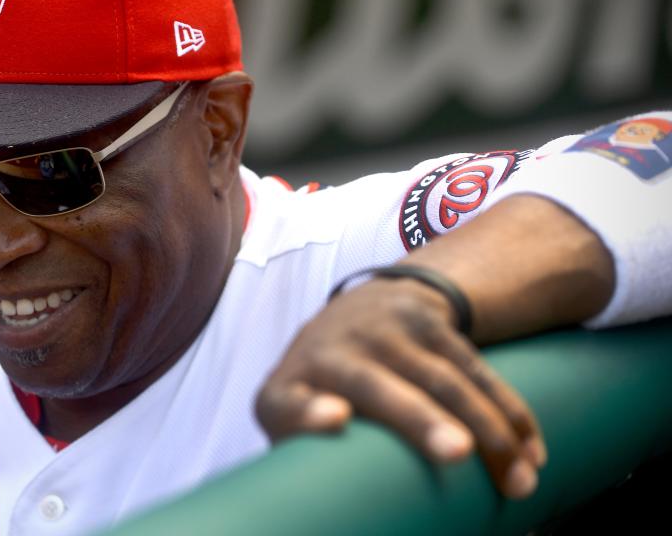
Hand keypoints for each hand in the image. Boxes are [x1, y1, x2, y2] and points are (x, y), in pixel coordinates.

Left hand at [254, 276, 547, 498]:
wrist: (361, 304)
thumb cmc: (324, 384)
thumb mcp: (295, 409)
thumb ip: (307, 455)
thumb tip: (336, 519)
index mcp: (289, 387)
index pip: (286, 403)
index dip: (308, 413)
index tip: (336, 419)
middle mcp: (332, 350)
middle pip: (376, 385)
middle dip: (419, 419)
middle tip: (455, 454)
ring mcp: (383, 331)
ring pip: (442, 378)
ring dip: (488, 428)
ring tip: (519, 480)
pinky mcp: (430, 323)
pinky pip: (477, 369)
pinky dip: (510, 411)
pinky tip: (531, 451)